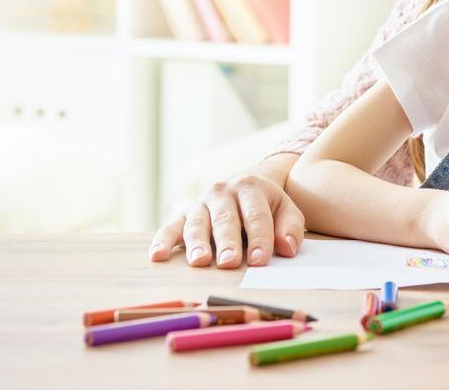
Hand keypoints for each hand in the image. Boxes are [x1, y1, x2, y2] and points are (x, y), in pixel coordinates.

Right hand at [148, 171, 305, 267]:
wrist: (245, 184)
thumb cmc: (268, 206)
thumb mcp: (286, 209)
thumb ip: (290, 227)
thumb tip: (287, 248)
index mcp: (250, 188)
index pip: (256, 215)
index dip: (259, 238)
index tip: (261, 260)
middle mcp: (222, 192)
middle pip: (225, 220)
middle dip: (228, 242)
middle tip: (229, 262)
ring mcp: (200, 203)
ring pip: (197, 224)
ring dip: (197, 243)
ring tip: (200, 262)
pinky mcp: (183, 215)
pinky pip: (170, 227)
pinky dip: (163, 241)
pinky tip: (158, 256)